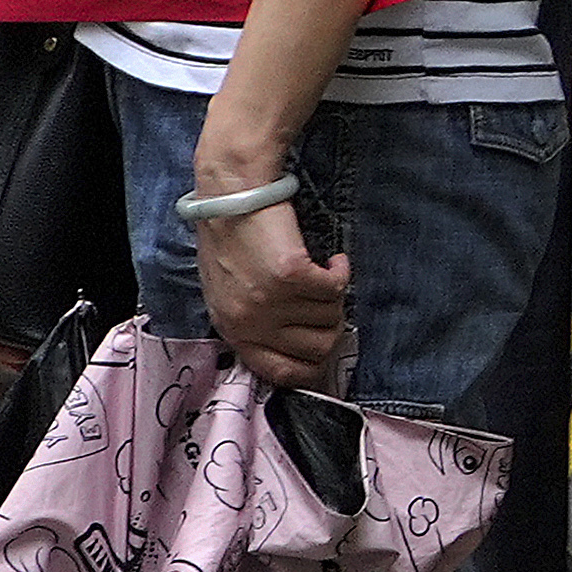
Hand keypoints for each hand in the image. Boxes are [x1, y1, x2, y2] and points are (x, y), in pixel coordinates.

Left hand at [198, 196, 351, 387]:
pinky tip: (331, 260)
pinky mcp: (291, 274)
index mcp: (233, 330)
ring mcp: (270, 300)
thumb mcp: (231, 297)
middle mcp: (250, 321)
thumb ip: (257, 327)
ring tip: (319, 274)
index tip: (327, 357)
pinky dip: (340, 271)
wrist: (231, 199)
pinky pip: (337, 288)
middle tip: (326, 303)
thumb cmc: (232, 243)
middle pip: (318, 349)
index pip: (283, 373)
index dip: (314, 371)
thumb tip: (298, 348)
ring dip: (333, 294)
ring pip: (332, 316)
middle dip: (331, 326)